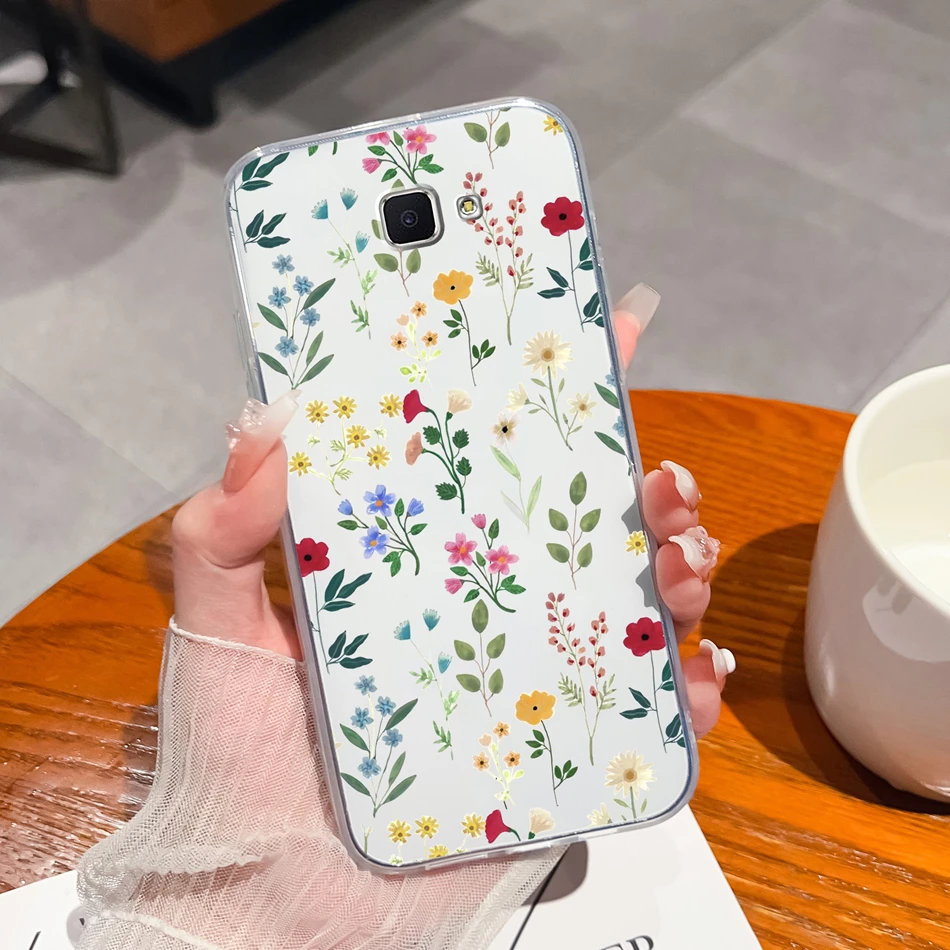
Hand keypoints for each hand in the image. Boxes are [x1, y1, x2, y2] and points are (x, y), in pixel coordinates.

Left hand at [172, 284, 731, 735]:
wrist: (272, 906)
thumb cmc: (243, 768)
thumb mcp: (218, 633)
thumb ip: (220, 534)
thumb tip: (261, 424)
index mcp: (420, 565)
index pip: (492, 464)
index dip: (549, 402)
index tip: (602, 342)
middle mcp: (485, 611)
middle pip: (587, 530)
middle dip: (644, 490)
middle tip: (658, 480)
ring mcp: (530, 680)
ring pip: (633, 608)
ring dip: (679, 572)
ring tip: (679, 564)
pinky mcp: (561, 757)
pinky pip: (648, 718)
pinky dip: (688, 690)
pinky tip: (694, 672)